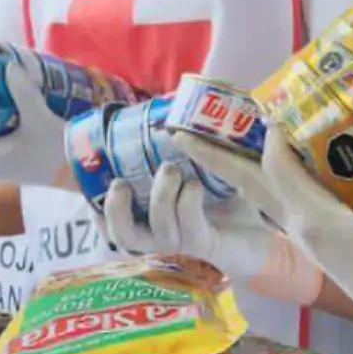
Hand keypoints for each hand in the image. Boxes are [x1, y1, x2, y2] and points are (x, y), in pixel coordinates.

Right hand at [105, 164, 275, 279]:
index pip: (114, 223)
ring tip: (170, 169)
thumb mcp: (201, 174)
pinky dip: (188, 201)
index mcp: (152, 220)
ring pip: (158, 227)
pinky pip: (190, 225)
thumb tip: (175, 109)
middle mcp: (161, 236)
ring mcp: (183, 242)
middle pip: (124, 235)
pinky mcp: (206, 244)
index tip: (92, 185)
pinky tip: (196, 185)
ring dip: (161, 195)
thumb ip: (183, 151)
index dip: (99, 209)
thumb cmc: (225, 204)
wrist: (260, 237)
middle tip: (120, 182)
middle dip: (116, 209)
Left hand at [181, 131, 352, 353]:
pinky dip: (275, 181)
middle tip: (179, 133)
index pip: (277, 169)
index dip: (273, 136)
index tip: (274, 106)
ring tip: (216, 143)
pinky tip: (280, 164)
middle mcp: (302, 227)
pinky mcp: (323, 240)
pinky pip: (285, 203)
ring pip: (261, 195)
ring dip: (237, 169)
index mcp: (315, 220)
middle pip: (246, 185)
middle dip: (212, 159)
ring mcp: (309, 236)